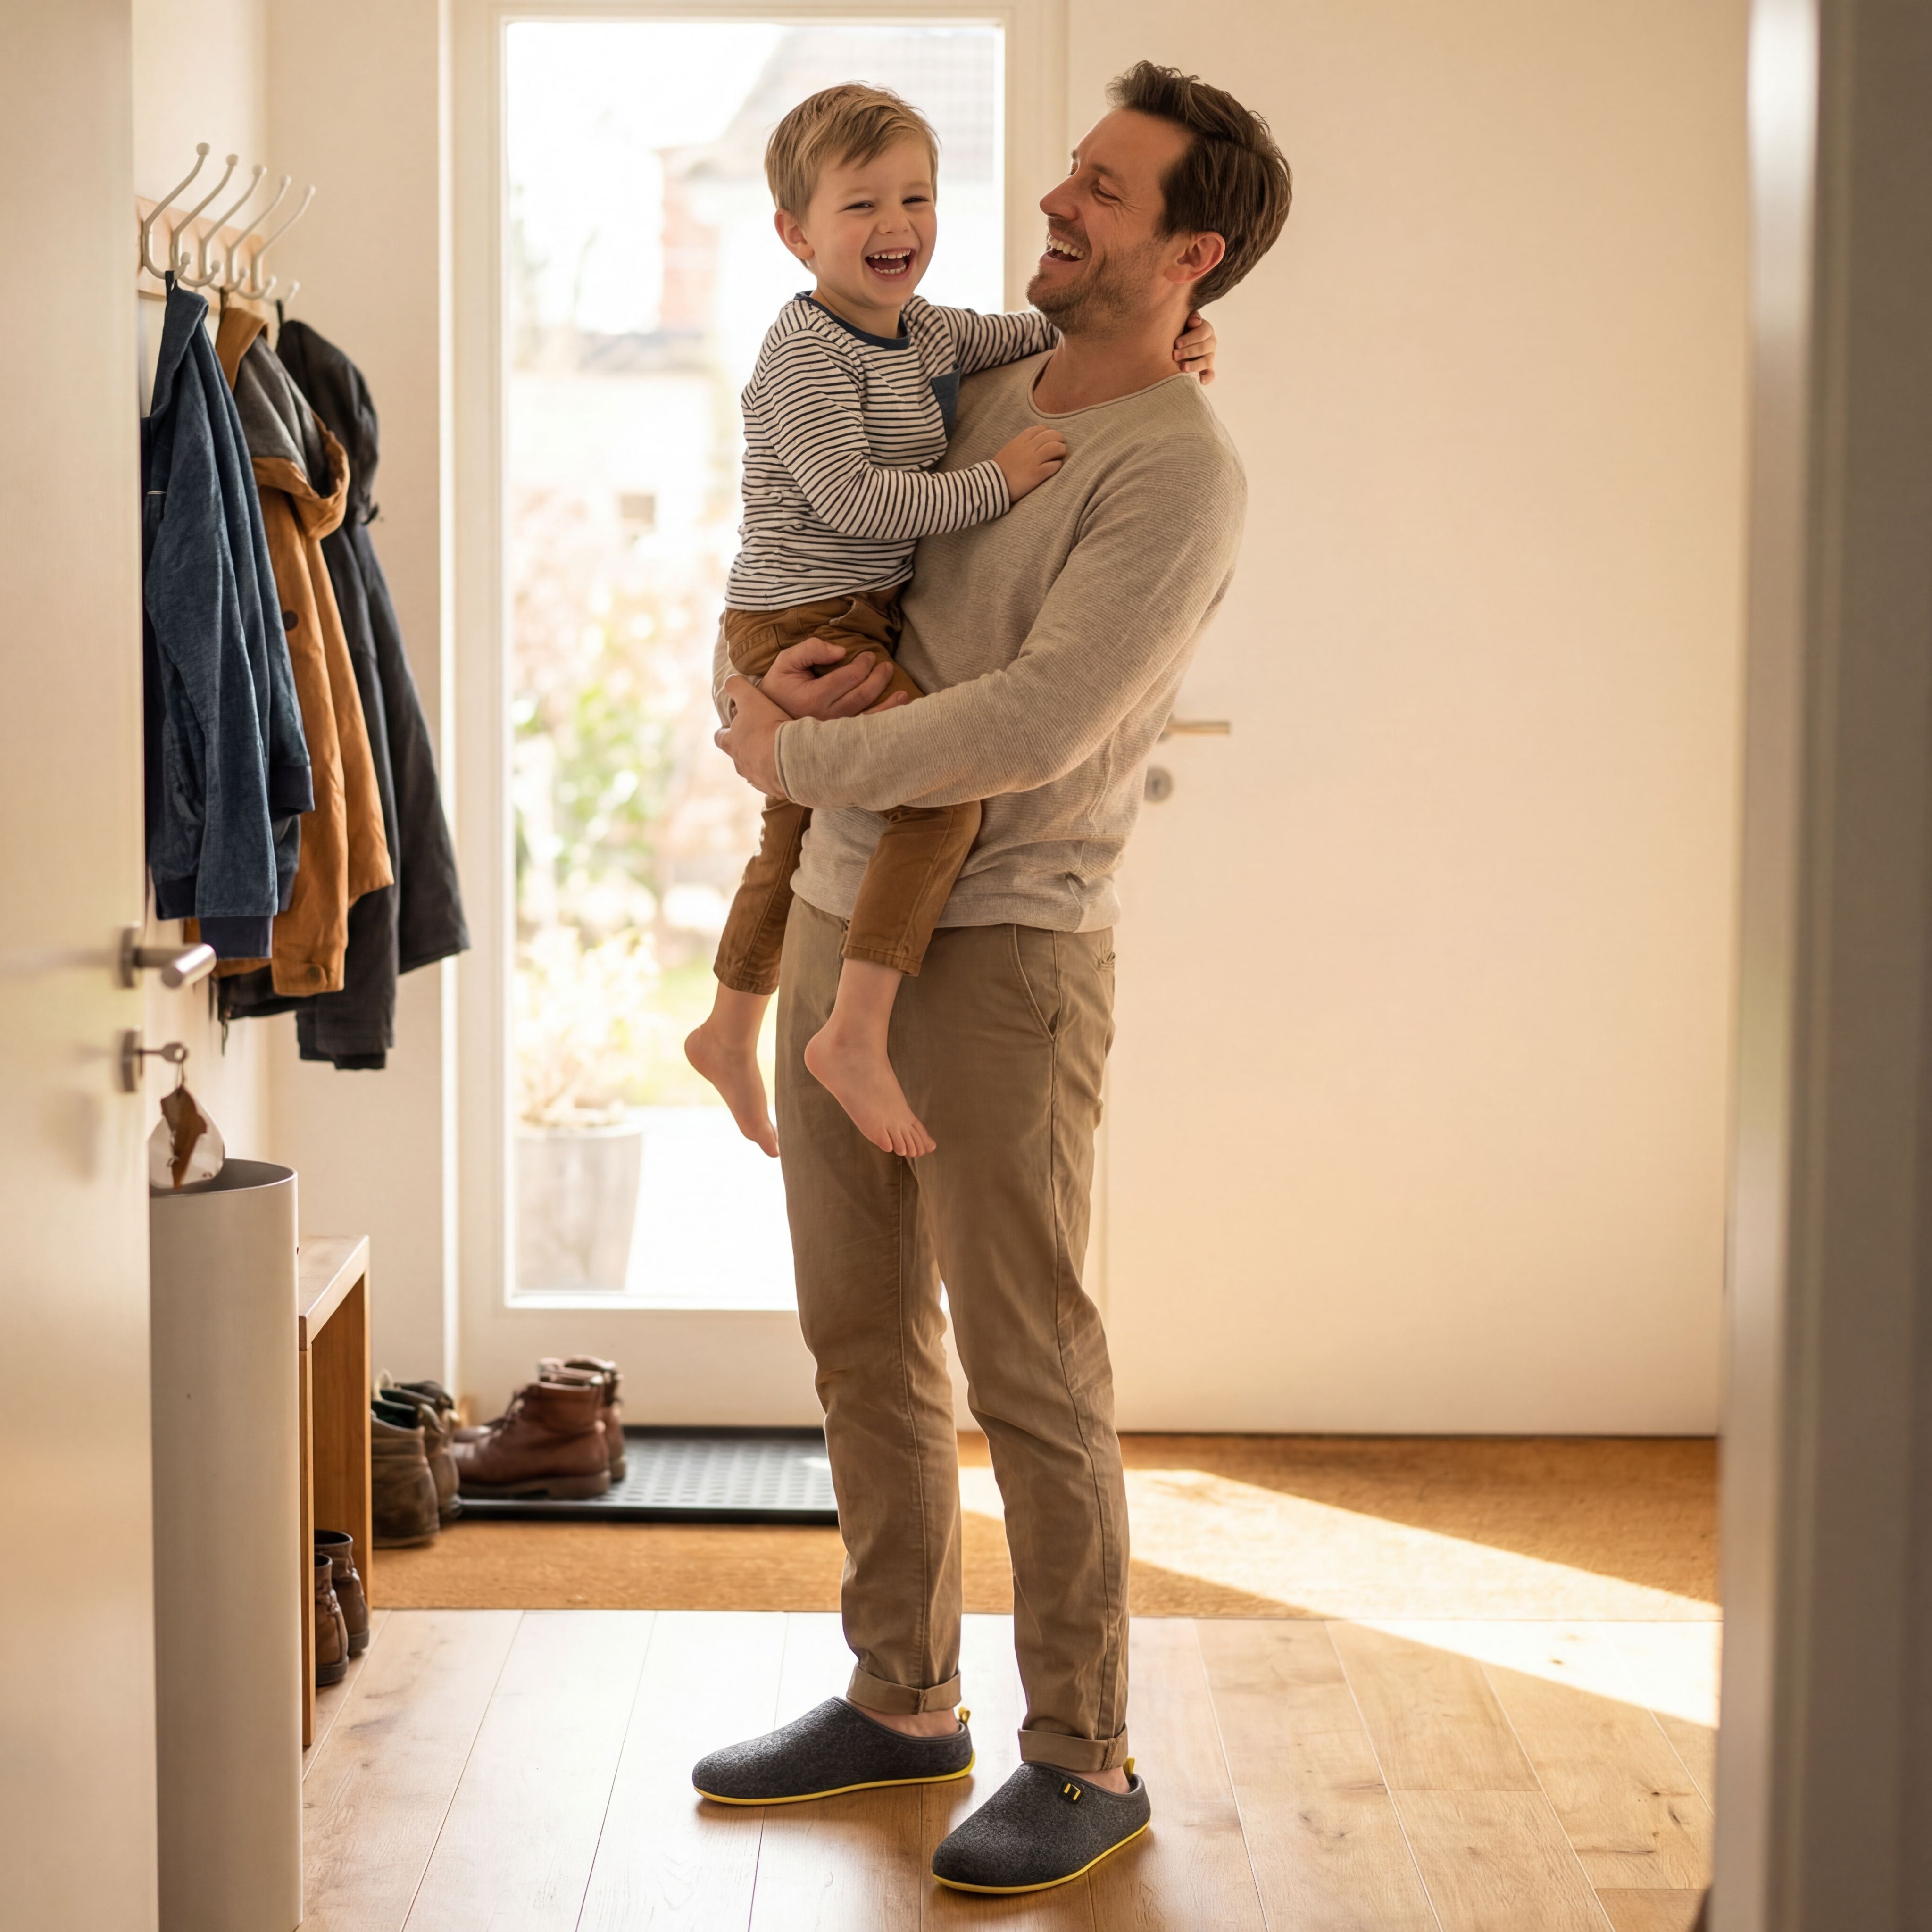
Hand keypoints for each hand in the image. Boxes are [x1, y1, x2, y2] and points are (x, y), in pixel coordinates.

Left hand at [713, 675, 792, 796]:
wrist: (790, 758)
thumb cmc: (768, 727)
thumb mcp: (751, 698)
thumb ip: (737, 687)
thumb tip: (730, 681)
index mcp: (732, 744)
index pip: (720, 737)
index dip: (726, 730)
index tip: (734, 725)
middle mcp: (741, 765)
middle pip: (739, 755)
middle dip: (747, 747)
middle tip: (761, 738)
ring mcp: (757, 779)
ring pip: (757, 769)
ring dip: (764, 761)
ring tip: (778, 752)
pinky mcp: (775, 789)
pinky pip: (775, 781)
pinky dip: (779, 774)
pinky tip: (790, 765)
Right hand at [759, 637, 905, 720]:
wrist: (767, 717)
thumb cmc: (779, 686)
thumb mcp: (786, 661)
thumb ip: (811, 649)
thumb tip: (841, 651)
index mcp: (812, 698)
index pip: (846, 678)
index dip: (862, 665)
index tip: (868, 656)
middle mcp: (824, 717)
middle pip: (860, 695)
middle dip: (877, 679)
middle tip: (885, 666)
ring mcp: (833, 731)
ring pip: (868, 717)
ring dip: (889, 705)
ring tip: (903, 693)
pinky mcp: (838, 740)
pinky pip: (865, 731)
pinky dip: (884, 724)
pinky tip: (898, 718)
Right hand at [994, 425, 1067, 502]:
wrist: (992, 484)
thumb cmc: (1000, 469)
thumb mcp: (1008, 450)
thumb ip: (1021, 444)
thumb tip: (1033, 443)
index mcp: (1020, 440)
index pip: (1040, 429)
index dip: (1049, 433)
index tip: (1050, 440)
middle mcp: (1028, 448)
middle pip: (1051, 435)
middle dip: (1059, 440)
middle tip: (1059, 448)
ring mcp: (1033, 460)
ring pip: (1055, 447)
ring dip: (1061, 451)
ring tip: (1060, 457)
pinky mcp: (1036, 474)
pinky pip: (1054, 465)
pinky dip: (1058, 465)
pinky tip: (1055, 467)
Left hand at [1173, 308, 1216, 384]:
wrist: (1177, 342)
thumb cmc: (1180, 329)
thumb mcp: (1184, 320)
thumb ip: (1191, 317)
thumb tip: (1194, 322)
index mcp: (1206, 330)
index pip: (1201, 333)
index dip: (1189, 339)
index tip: (1176, 344)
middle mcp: (1211, 343)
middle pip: (1203, 348)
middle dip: (1188, 352)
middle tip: (1174, 355)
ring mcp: (1210, 357)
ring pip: (1206, 361)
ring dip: (1195, 365)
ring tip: (1183, 368)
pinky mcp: (1208, 369)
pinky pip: (1211, 374)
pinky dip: (1207, 378)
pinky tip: (1200, 381)